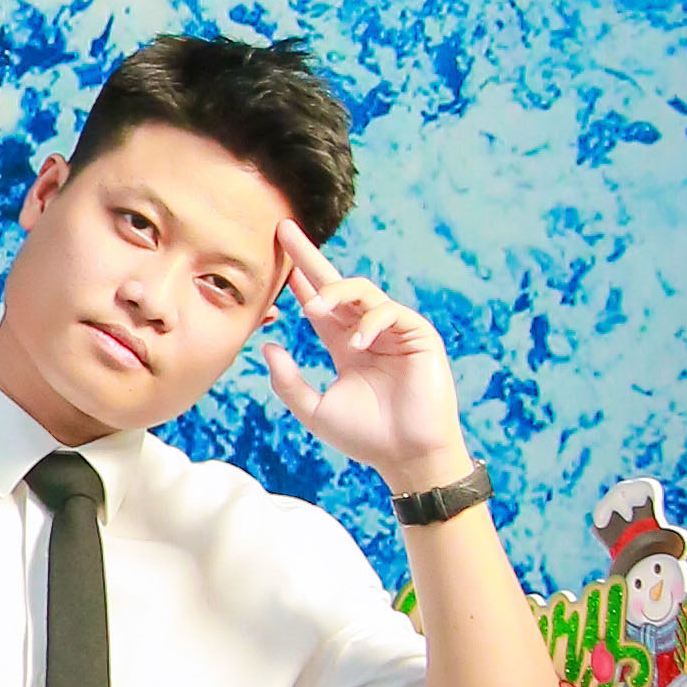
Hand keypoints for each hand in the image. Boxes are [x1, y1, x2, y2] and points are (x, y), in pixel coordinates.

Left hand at [255, 219, 469, 495]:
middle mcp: (367, 332)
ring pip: (362, 292)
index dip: (299, 281)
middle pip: (337, 285)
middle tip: (284, 230)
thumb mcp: (315, 410)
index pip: (319, 304)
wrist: (406, 455)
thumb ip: (289, 381)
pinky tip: (357, 343)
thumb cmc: (365, 437)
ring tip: (315, 310)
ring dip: (335, 294)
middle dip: (309, 258)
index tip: (276, 255)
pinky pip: (390, 312)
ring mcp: (393, 330)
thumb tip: (268, 345)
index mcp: (344, 345)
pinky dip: (370, 322)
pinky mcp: (418, 334)